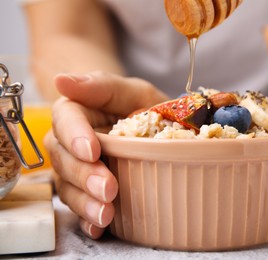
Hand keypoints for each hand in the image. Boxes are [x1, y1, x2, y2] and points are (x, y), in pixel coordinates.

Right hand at [45, 71, 167, 238]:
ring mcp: (76, 168)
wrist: (144, 122)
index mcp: (75, 112)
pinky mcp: (86, 189)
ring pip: (69, 186)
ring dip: (85, 202)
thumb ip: (100, 85)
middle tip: (108, 188)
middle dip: (84, 176)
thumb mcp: (129, 90)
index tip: (92, 150)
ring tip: (106, 214)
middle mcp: (68, 142)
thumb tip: (61, 80)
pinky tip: (99, 227)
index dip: (75, 137)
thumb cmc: (135, 103)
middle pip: (65, 159)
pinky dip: (88, 219)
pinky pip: (81, 205)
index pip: (66, 121)